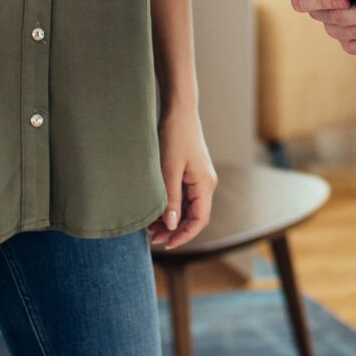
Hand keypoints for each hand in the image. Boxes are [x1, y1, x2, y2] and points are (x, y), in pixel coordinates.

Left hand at [155, 105, 216, 249]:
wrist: (179, 111)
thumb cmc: (175, 137)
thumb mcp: (169, 170)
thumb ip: (171, 199)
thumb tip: (171, 226)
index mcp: (205, 185)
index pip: (199, 220)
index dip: (184, 235)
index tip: (166, 244)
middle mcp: (205, 184)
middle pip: (194, 216)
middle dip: (174, 230)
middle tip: (152, 238)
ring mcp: (199, 179)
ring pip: (187, 208)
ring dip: (171, 219)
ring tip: (150, 228)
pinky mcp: (191, 173)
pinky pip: (184, 197)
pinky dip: (171, 206)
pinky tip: (156, 211)